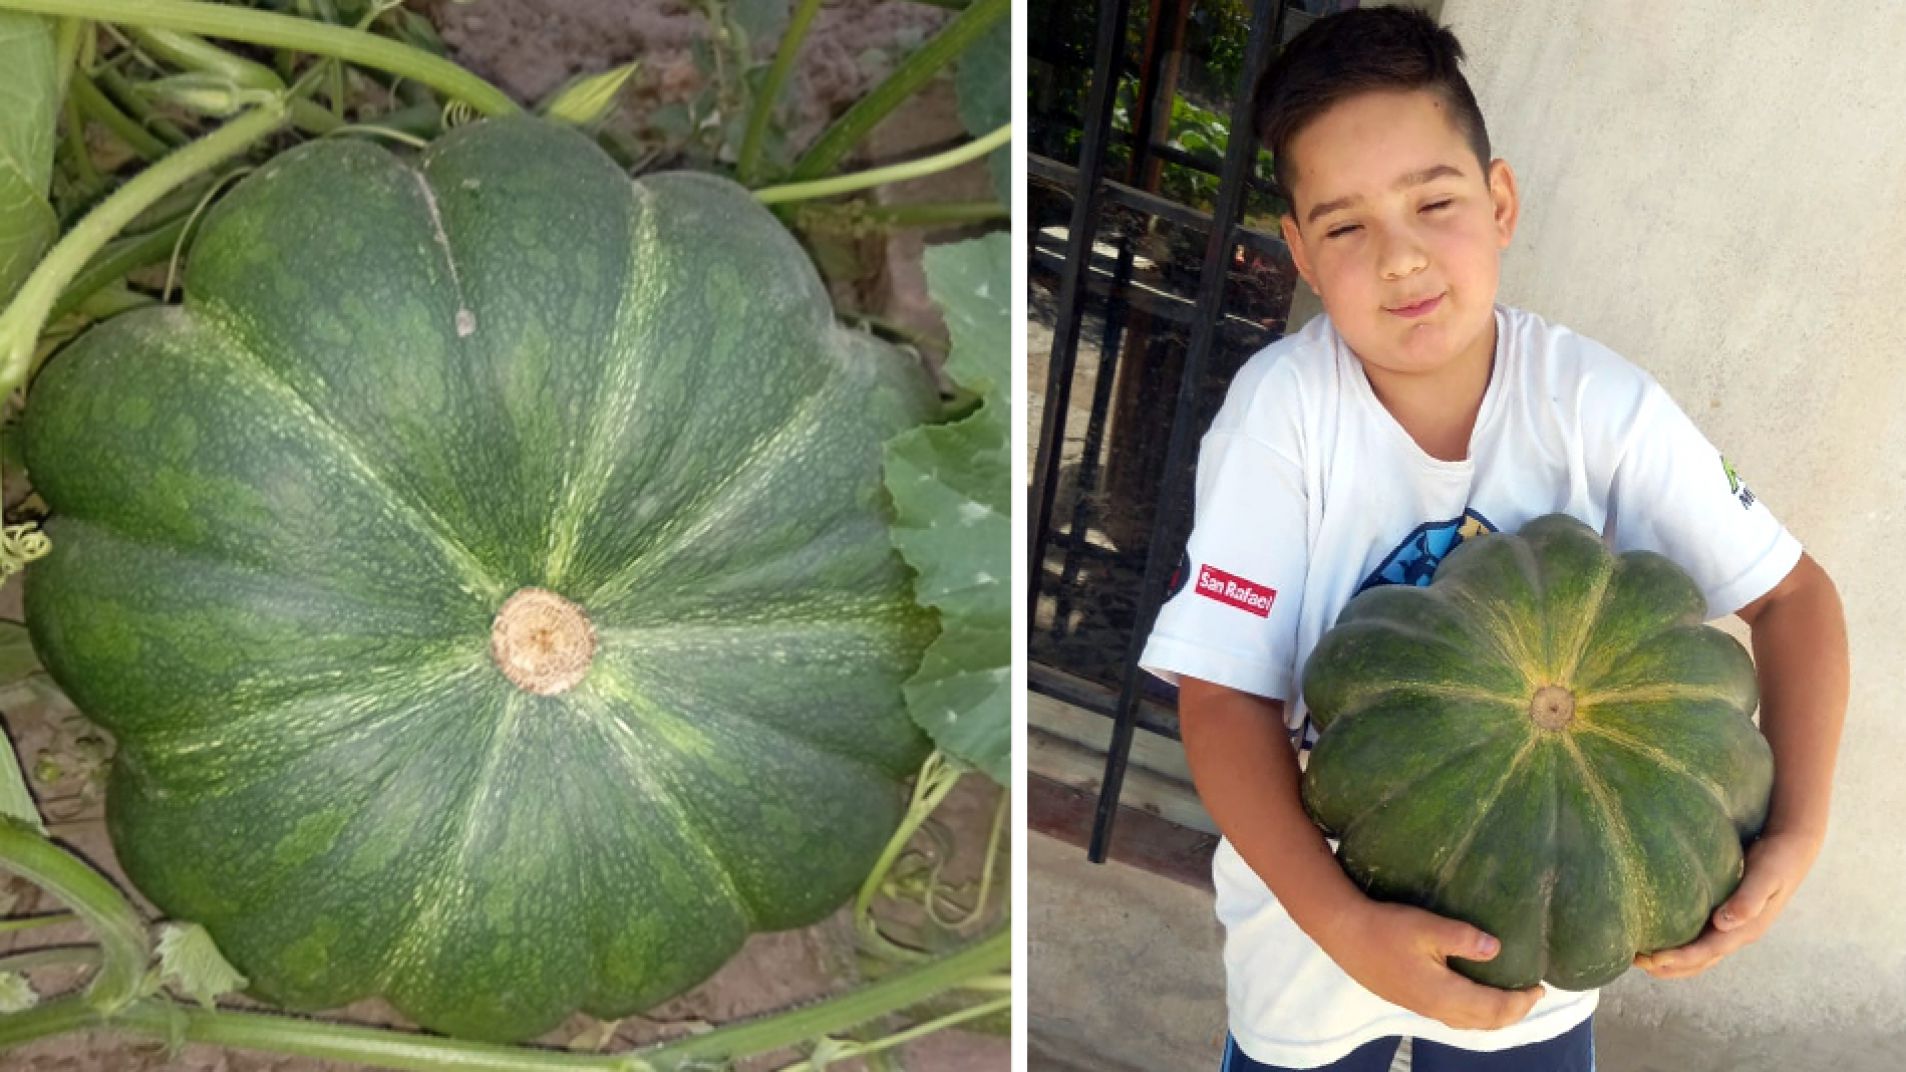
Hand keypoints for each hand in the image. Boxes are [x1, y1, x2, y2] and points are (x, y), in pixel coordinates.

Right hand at [1321, 899, 1545, 1030]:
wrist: (1343, 933)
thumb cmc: (1385, 927)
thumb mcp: (1428, 926)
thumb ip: (1464, 938)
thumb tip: (1497, 949)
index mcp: (1444, 994)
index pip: (1494, 1009)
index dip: (1520, 1002)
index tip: (1540, 988)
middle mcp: (1434, 1008)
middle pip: (1483, 1022)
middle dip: (1511, 1013)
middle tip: (1530, 996)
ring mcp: (1419, 1006)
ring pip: (1466, 1022)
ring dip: (1491, 1015)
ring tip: (1507, 999)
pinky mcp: (1409, 999)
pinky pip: (1452, 1016)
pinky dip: (1472, 1012)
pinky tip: (1470, 996)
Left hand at [1633, 830, 1822, 979]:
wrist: (1791, 849)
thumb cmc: (1778, 859)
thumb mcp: (1767, 875)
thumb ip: (1749, 897)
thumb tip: (1724, 923)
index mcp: (1747, 929)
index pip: (1709, 950)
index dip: (1681, 957)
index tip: (1653, 959)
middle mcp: (1737, 933)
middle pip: (1700, 961)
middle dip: (1668, 966)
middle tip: (1634, 961)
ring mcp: (1730, 927)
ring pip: (1698, 955)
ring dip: (1670, 961)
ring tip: (1638, 958)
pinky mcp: (1723, 916)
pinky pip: (1698, 939)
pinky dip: (1678, 946)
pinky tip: (1656, 938)